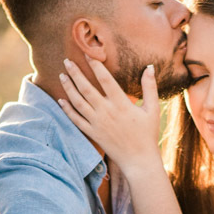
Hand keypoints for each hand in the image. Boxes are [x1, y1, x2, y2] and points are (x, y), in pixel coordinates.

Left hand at [58, 58, 161, 174]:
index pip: (105, 79)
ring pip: (78, 102)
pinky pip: (76, 120)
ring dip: (68, 88)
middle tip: (66, 61)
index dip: (95, 65)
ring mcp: (97, 124)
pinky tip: (61, 100)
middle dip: (75, 73)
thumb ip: (150, 87)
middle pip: (86, 89)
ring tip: (62, 75)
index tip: (87, 53)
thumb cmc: (148, 134)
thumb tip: (149, 67)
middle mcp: (106, 112)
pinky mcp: (93, 134)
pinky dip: (67, 110)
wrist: (139, 160)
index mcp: (121, 104)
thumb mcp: (153, 110)